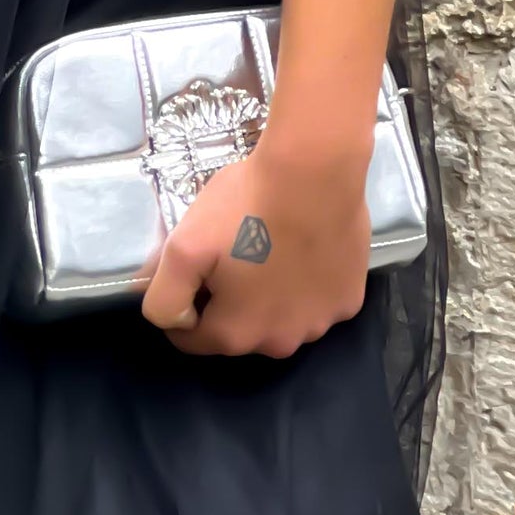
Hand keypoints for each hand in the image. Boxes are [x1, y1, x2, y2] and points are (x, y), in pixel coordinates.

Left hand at [139, 138, 371, 358]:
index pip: (193, 339)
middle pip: (240, 331)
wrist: (314, 171)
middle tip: (232, 254)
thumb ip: (165, 296)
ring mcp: (322, 324)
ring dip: (270, 298)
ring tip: (269, 251)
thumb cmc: (246, 207)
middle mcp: (282, 343)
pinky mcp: (349, 301)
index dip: (185, 306)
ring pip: (281, 319)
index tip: (194, 271)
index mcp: (237, 334)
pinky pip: (317, 303)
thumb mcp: (184, 246)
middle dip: (229, 302)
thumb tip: (172, 322)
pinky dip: (306, 287)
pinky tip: (304, 251)